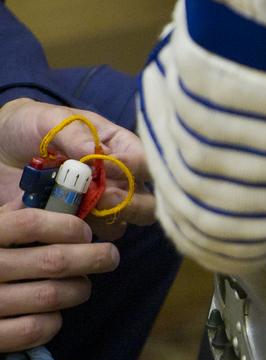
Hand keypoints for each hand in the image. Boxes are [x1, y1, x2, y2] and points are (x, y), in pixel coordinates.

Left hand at [0, 99, 155, 235]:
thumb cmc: (25, 127)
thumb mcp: (46, 119)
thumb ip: (74, 133)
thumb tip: (99, 153)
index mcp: (117, 146)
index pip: (147, 162)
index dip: (137, 167)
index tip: (111, 165)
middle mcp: (115, 179)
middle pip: (147, 201)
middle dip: (131, 202)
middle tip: (103, 196)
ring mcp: (96, 204)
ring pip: (123, 223)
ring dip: (105, 219)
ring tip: (79, 207)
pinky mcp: (75, 224)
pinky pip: (91, 240)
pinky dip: (79, 234)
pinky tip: (60, 219)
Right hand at [0, 206, 120, 352]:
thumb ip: (16, 214)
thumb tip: (67, 197)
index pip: (32, 222)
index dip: (68, 226)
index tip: (85, 232)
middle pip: (53, 261)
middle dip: (93, 258)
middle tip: (110, 257)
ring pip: (51, 296)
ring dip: (78, 290)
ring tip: (82, 286)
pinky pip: (34, 329)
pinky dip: (54, 322)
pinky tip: (55, 314)